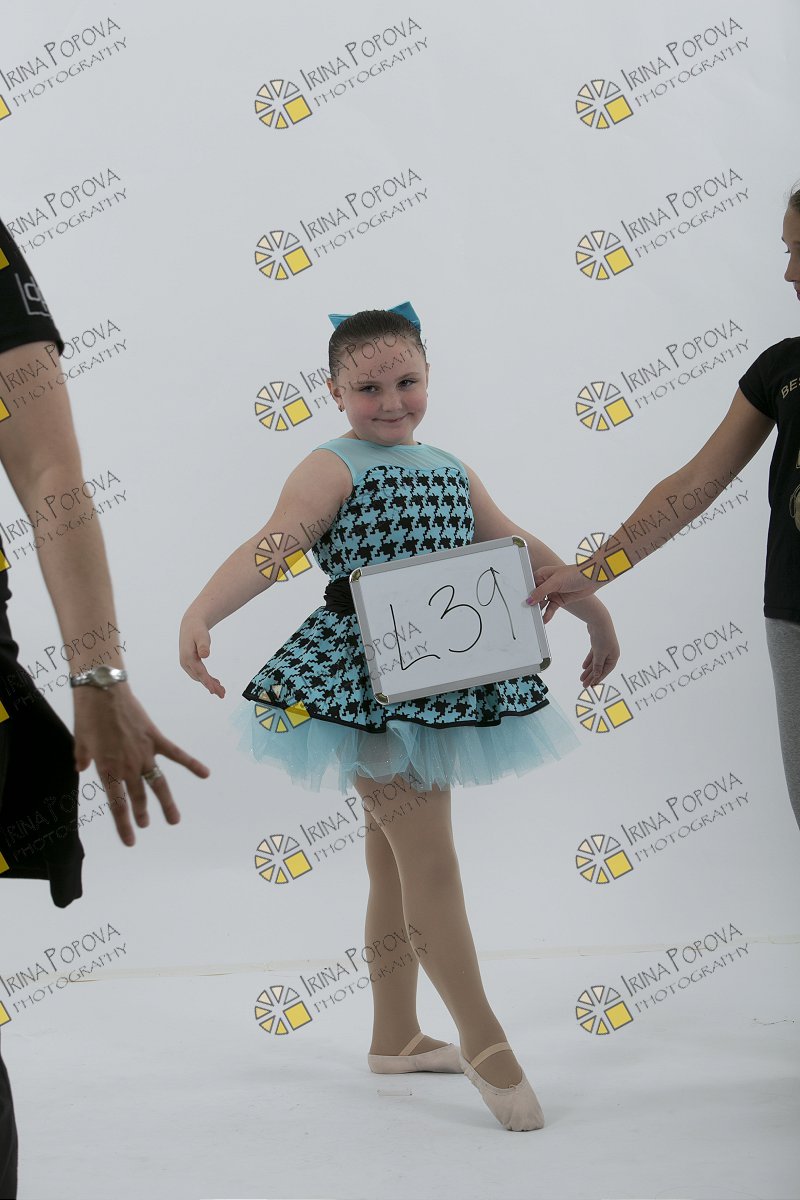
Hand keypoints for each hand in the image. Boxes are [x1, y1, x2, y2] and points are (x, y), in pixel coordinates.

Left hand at [72, 684, 209, 846]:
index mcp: (107, 769)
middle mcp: (128, 766)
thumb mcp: (79, 741)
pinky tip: (206, 774)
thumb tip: (81, 768)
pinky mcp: (155, 738)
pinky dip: (191, 764)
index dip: (124, 826)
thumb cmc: (88, 715)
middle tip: (146, 824)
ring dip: (167, 803)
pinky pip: (176, 754)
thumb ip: (82, 758)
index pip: (117, 805)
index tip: (131, 841)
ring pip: (159, 783)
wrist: (103, 691)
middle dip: (142, 814)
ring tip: (174, 819)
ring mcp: (144, 753)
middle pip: (138, 797)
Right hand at [179, 610, 224, 696]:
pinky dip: (207, 679)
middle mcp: (185, 663)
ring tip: (222, 691)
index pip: (199, 672)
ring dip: (210, 684)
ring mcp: (187, 664)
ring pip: (199, 677)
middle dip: (211, 686)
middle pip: (200, 677)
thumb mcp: (201, 635)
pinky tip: (216, 682)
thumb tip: (205, 655)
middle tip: (223, 694)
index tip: (214, 691)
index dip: (207, 682)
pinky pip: (199, 674)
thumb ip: (204, 645)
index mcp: (187, 657)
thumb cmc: (197, 629)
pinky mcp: (190, 663)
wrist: (190, 625)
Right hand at [527, 564, 604, 623]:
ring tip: (534, 618)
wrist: (591, 578)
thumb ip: (541, 591)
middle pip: (535, 596)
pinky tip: (544, 619)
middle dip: (531, 604)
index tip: (520, 603)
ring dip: (539, 610)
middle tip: (526, 613)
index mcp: (542, 575)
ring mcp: (552, 592)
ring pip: (542, 603)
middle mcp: (546, 583)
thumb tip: (529, 600)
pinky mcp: (559, 600)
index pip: (529, 585)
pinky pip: (551, 608)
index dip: (524, 594)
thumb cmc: (574, 573)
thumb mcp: (555, 581)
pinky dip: (547, 614)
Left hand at [580, 614, 619, 686]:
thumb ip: (597, 666)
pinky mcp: (598, 644)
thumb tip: (596, 676)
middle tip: (584, 684)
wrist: (599, 621)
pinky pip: (593, 655)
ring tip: (581, 678)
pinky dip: (588, 661)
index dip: (598, 678)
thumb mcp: (600, 654)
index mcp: (614, 657)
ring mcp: (604, 648)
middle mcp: (610, 653)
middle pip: (599, 667)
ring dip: (588, 670)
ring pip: (595, 662)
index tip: (592, 685)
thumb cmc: (603, 638)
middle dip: (591, 676)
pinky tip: (583, 667)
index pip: (606, 671)